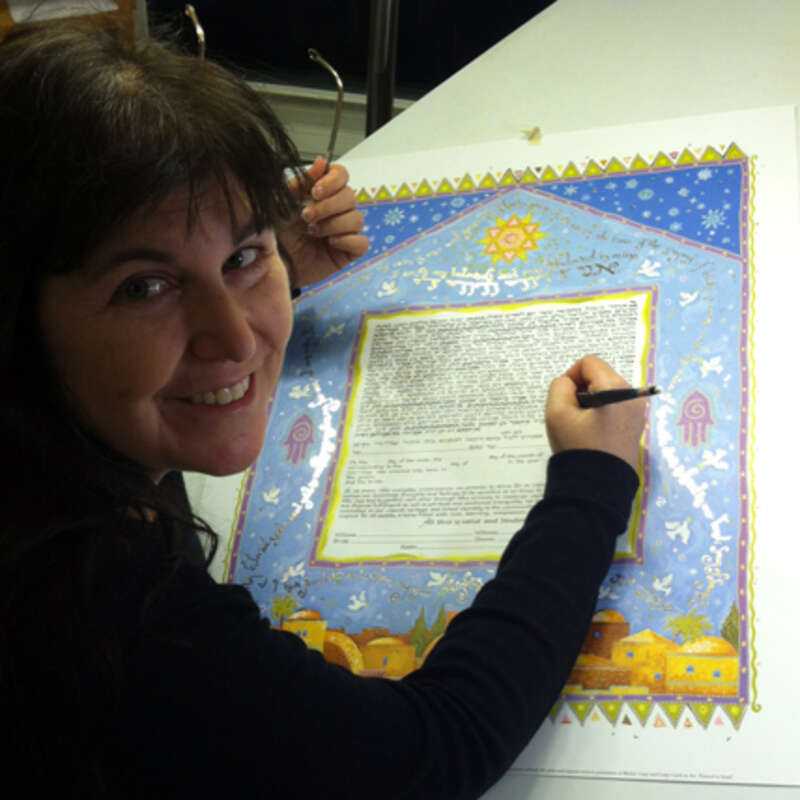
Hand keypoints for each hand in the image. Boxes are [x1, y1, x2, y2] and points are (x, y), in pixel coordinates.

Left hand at [277, 158, 367, 287]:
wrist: (271, 263)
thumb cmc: (274, 232)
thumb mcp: (282, 204)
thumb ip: (300, 183)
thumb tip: (321, 162)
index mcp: (322, 194)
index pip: (342, 176)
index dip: (333, 180)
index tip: (315, 191)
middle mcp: (336, 210)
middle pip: (350, 197)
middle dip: (329, 206)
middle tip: (306, 216)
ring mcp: (343, 232)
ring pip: (357, 219)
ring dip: (335, 224)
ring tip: (314, 232)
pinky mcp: (347, 253)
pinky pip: (362, 243)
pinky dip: (348, 240)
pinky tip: (330, 243)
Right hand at [545, 355, 646, 470]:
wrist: (597, 487)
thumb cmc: (577, 447)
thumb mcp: (557, 413)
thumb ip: (558, 387)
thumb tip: (568, 383)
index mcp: (615, 389)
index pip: (590, 363)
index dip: (571, 375)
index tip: (563, 398)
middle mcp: (632, 397)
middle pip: (601, 376)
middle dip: (581, 389)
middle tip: (569, 413)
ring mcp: (637, 413)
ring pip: (607, 392)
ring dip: (589, 402)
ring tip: (579, 425)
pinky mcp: (635, 427)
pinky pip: (615, 408)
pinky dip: (600, 413)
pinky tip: (590, 433)